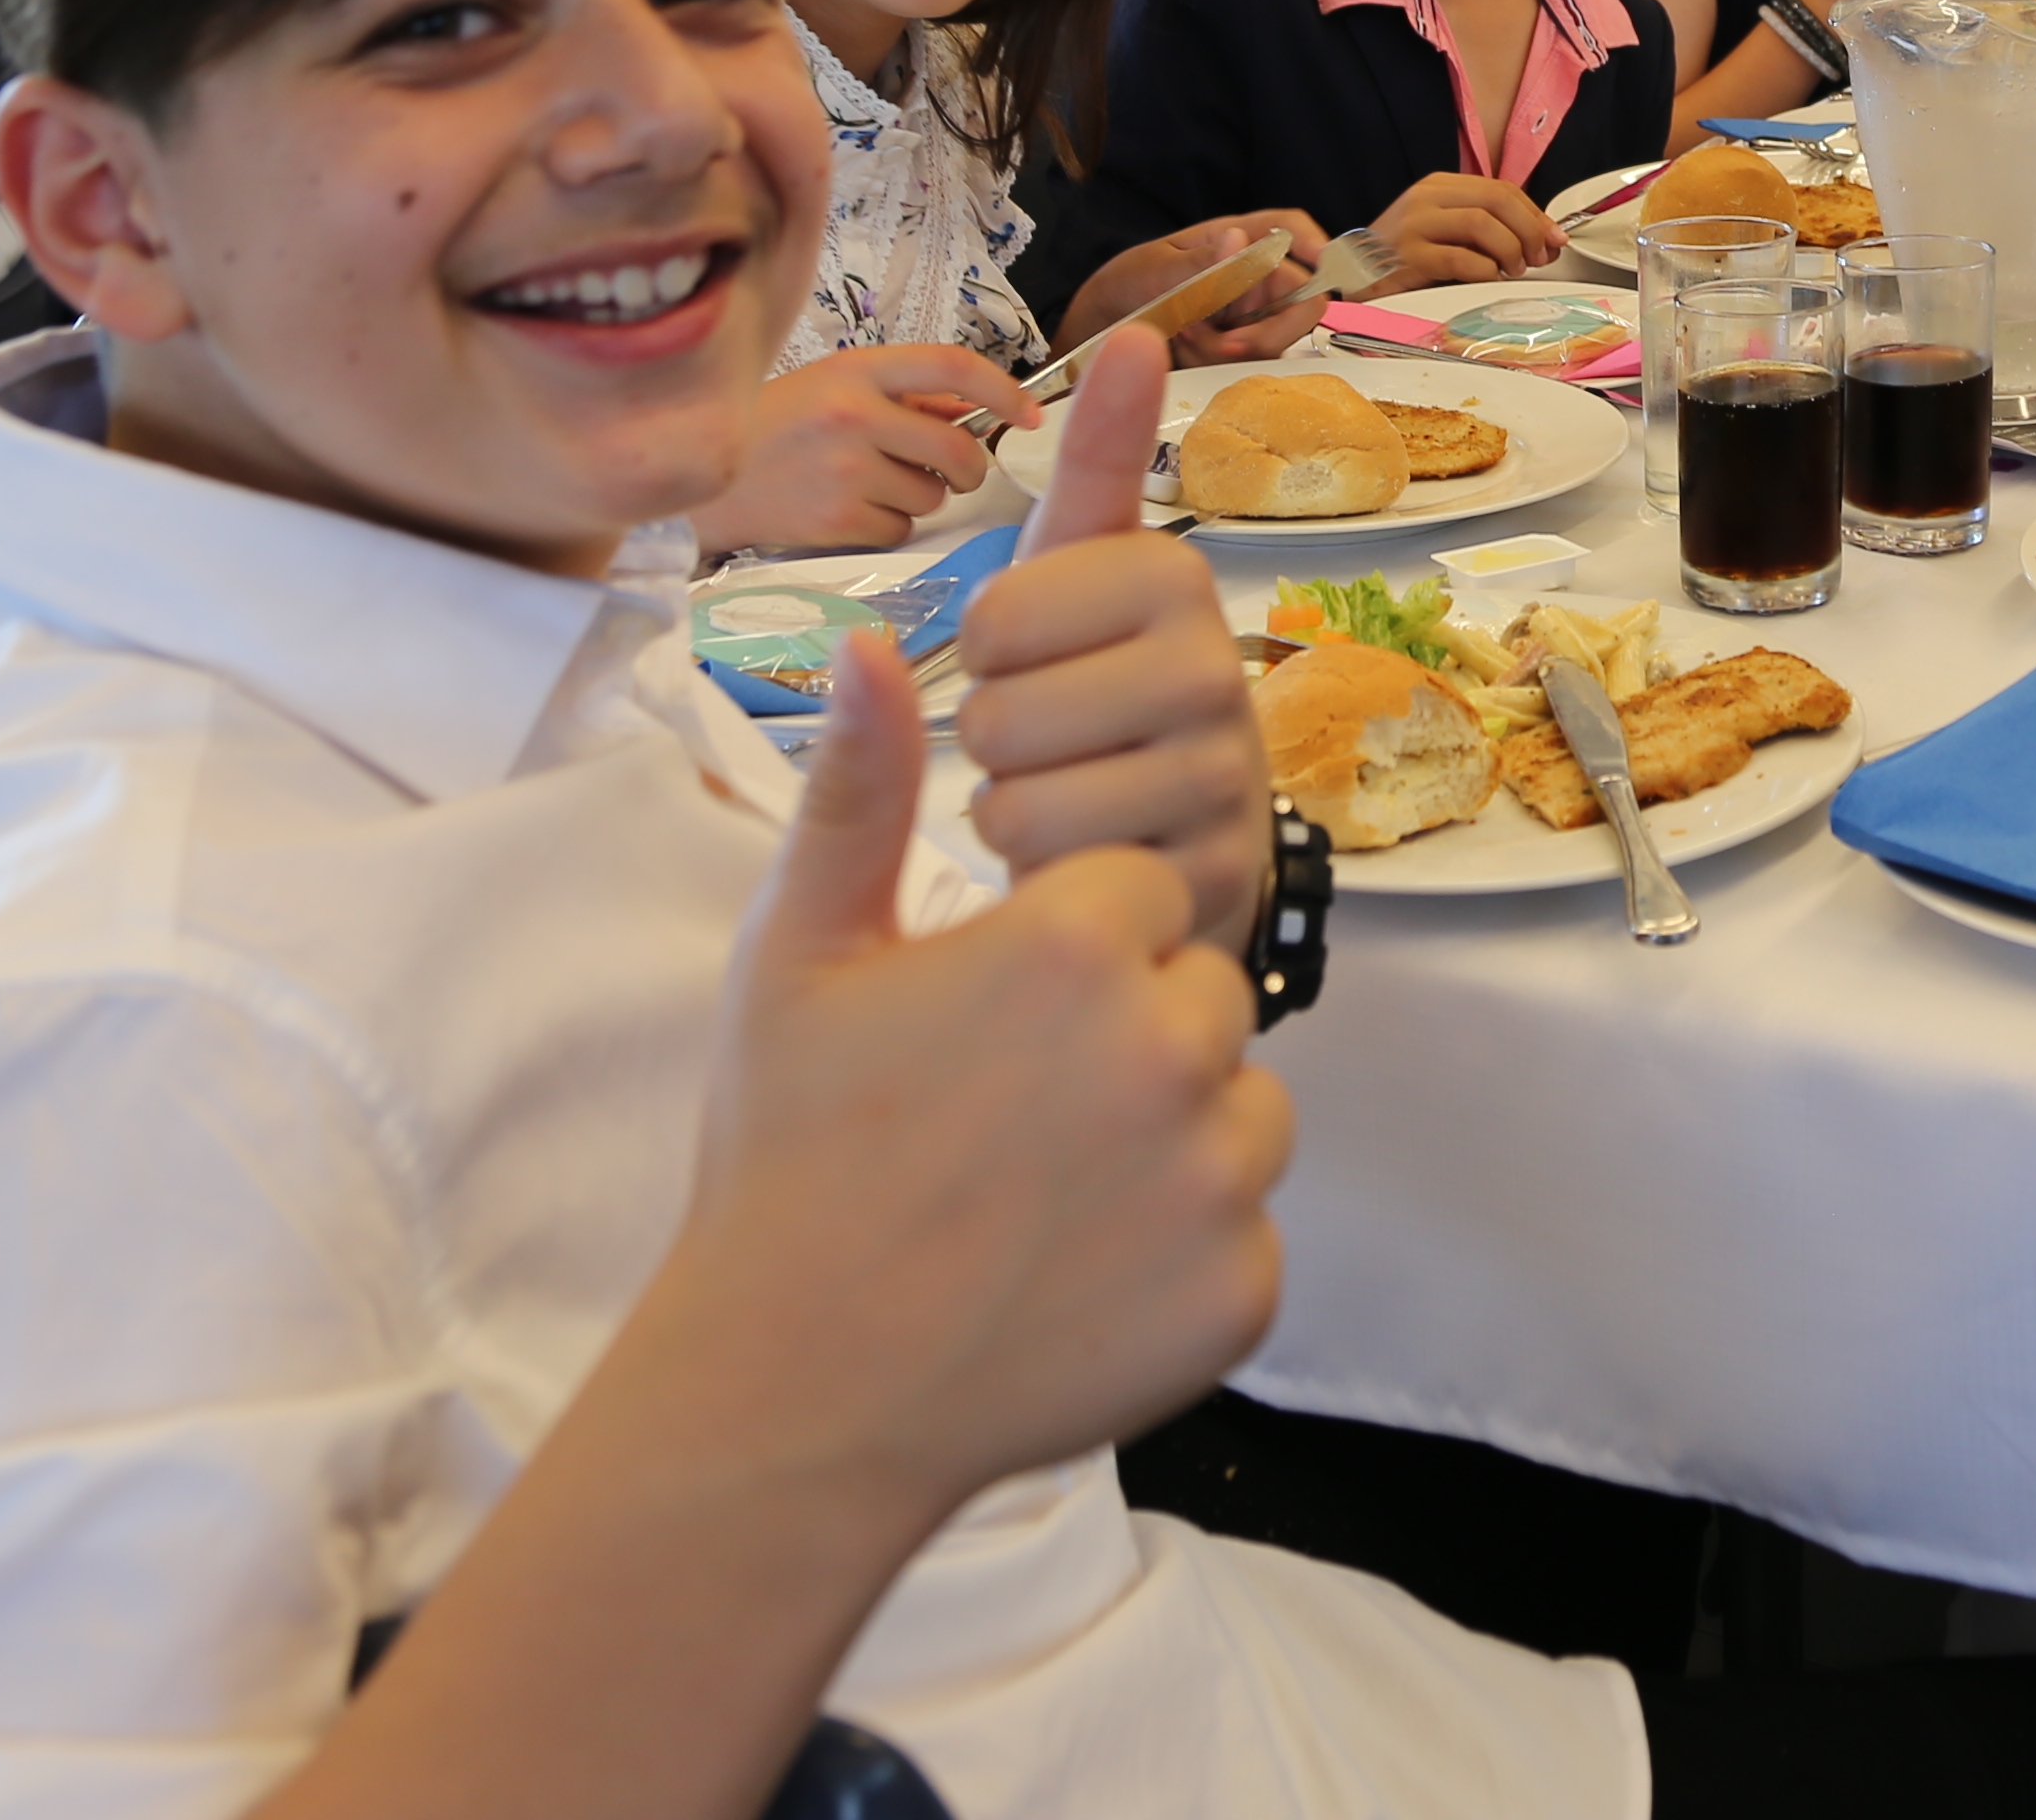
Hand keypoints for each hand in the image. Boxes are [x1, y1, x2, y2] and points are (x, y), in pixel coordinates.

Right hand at [679, 624, 1284, 1527]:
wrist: (793, 1395)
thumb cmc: (786, 1161)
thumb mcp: (800, 956)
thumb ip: (861, 788)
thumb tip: (869, 640)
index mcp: (1073, 941)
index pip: (1134, 893)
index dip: (1065, 956)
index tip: (988, 1025)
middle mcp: (1170, 1044)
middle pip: (1201, 996)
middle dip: (1131, 1042)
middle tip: (1011, 1124)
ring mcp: (1217, 1178)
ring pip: (1245, 1112)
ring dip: (1175, 1145)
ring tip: (1044, 1202)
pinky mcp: (1245, 1289)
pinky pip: (1249, 1235)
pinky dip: (1184, 1259)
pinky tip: (1077, 1282)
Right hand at [717, 342, 1025, 553]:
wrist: (696, 478)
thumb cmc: (771, 426)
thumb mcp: (832, 385)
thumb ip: (903, 393)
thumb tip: (975, 409)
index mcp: (856, 369)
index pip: (953, 366)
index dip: (1003, 390)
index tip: (1029, 413)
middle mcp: (854, 414)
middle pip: (959, 448)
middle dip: (967, 467)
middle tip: (947, 470)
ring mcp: (845, 470)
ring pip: (934, 495)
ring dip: (917, 496)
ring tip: (867, 483)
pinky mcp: (835, 521)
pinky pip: (901, 529)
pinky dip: (886, 526)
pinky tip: (847, 510)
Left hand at [959, 328, 1271, 950]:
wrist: (1187, 824)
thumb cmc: (1108, 675)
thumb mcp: (1086, 564)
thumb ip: (1095, 458)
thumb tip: (1136, 331)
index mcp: (1172, 576)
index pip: (990, 622)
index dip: (984, 652)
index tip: (1042, 653)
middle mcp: (1215, 669)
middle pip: (998, 719)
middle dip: (997, 739)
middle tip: (1057, 735)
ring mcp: (1222, 781)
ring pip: (1019, 804)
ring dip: (1015, 811)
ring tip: (1075, 790)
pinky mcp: (1209, 879)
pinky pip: (1055, 880)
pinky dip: (1046, 878)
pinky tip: (1097, 852)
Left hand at [1066, 213, 1329, 365]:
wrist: (1099, 333)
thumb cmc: (1129, 284)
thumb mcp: (1155, 271)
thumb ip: (1198, 263)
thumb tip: (1237, 239)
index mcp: (1237, 241)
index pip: (1287, 229)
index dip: (1311, 243)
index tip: (1321, 262)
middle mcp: (1254, 277)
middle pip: (1301, 299)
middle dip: (1268, 329)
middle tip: (1228, 346)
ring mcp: (1250, 316)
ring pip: (1277, 339)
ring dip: (1233, 348)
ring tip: (1185, 338)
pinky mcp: (1240, 351)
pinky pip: (1252, 364)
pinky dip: (1219, 364)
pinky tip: (1187, 353)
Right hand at [1359, 171, 1565, 293]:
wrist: (1350, 276)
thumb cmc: (1404, 258)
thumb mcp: (1446, 230)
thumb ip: (1489, 228)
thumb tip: (1546, 240)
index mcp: (1440, 185)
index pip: (1502, 189)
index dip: (1536, 214)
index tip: (1555, 239)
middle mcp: (1426, 198)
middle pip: (1497, 200)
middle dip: (1530, 230)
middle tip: (1539, 258)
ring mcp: (1414, 225)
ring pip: (1483, 224)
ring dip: (1511, 250)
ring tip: (1513, 270)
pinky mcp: (1407, 257)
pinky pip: (1461, 259)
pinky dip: (1485, 271)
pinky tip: (1487, 278)